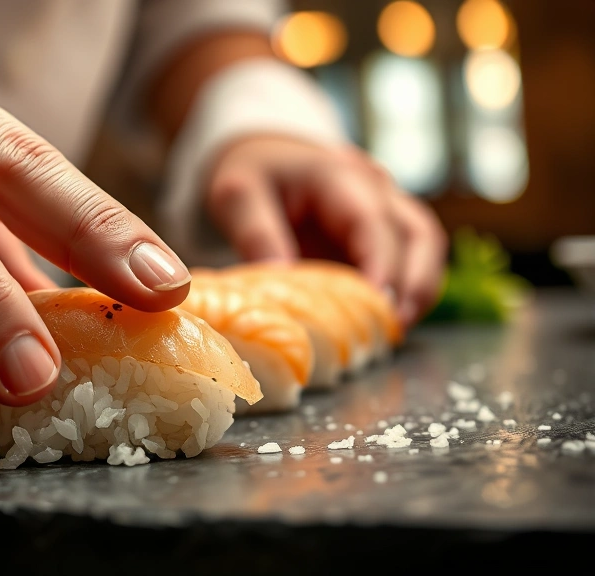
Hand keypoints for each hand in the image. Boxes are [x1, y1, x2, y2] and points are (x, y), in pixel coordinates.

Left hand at [205, 135, 446, 327]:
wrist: (269, 158)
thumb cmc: (255, 175)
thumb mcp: (237, 195)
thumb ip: (256, 232)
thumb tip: (280, 278)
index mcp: (338, 176)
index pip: (372, 219)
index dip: (381, 262)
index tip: (377, 303)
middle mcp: (375, 189)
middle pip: (417, 233)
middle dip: (413, 283)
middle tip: (393, 327)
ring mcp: (386, 210)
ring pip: (425, 246)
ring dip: (419, 289)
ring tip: (396, 332)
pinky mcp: (384, 234)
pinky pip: (412, 259)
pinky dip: (407, 291)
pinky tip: (386, 324)